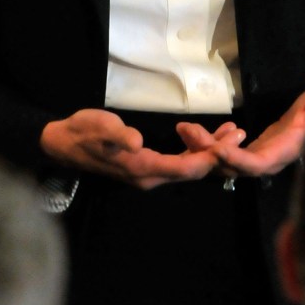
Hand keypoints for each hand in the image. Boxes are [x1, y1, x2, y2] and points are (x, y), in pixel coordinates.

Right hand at [40, 109, 244, 190]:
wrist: (64, 142)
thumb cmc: (83, 131)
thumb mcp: (98, 127)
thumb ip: (119, 135)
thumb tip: (137, 142)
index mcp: (142, 168)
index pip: (184, 168)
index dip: (209, 158)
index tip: (230, 144)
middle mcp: (149, 177)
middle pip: (192, 170)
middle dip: (218, 154)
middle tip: (240, 134)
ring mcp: (148, 174)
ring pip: (187, 167)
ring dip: (210, 152)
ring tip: (232, 132)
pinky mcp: (147, 166)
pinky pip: (178, 163)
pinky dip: (196, 151)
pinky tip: (209, 138)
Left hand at [177, 85, 304, 179]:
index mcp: (278, 155)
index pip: (256, 165)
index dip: (237, 160)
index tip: (217, 149)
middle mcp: (261, 163)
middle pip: (229, 166)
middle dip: (206, 151)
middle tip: (187, 130)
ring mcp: (248, 160)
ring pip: (219, 161)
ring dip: (200, 146)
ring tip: (183, 128)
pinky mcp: (240, 154)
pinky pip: (219, 153)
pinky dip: (206, 142)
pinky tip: (192, 129)